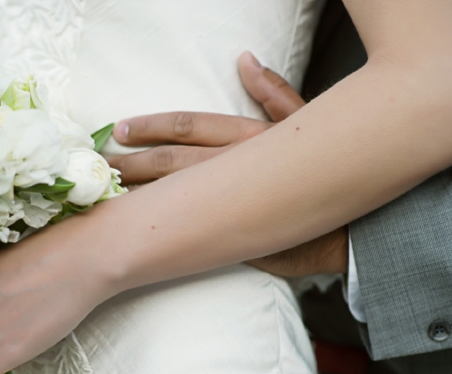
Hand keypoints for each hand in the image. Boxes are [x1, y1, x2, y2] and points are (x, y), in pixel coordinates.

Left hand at [109, 52, 346, 275]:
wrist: (353, 227)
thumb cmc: (327, 169)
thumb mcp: (304, 122)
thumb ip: (273, 92)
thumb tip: (245, 59)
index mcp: (246, 137)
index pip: (187, 125)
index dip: (150, 126)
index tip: (119, 129)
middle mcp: (234, 167)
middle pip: (170, 161)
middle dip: (130, 163)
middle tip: (98, 165)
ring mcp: (232, 204)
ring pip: (174, 196)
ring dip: (138, 194)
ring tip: (106, 194)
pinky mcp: (235, 236)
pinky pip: (189, 231)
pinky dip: (162, 227)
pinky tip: (137, 231)